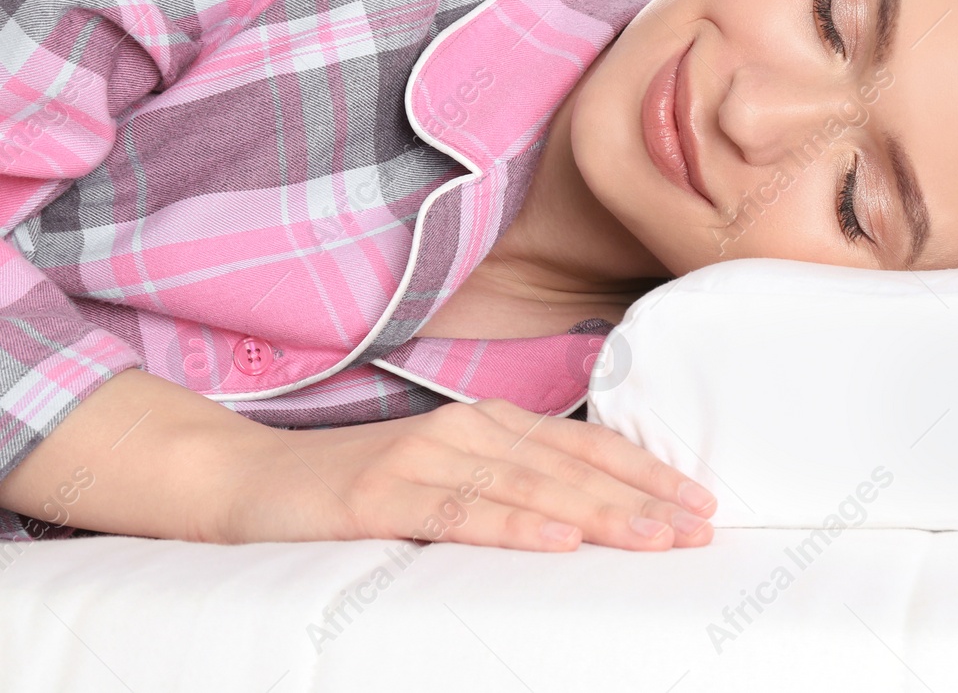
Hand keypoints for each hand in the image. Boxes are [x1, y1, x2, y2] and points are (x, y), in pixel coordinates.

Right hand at [222, 399, 716, 550]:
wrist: (247, 479)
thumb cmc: (359, 486)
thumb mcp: (447, 477)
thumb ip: (509, 486)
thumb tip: (586, 518)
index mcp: (490, 424)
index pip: (586, 449)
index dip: (646, 474)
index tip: (700, 502)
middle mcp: (467, 430)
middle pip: (571, 468)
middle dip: (642, 499)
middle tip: (699, 528)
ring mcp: (424, 457)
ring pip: (529, 488)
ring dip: (598, 514)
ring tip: (654, 536)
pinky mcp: (382, 494)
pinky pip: (460, 513)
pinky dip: (514, 527)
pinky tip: (557, 543)